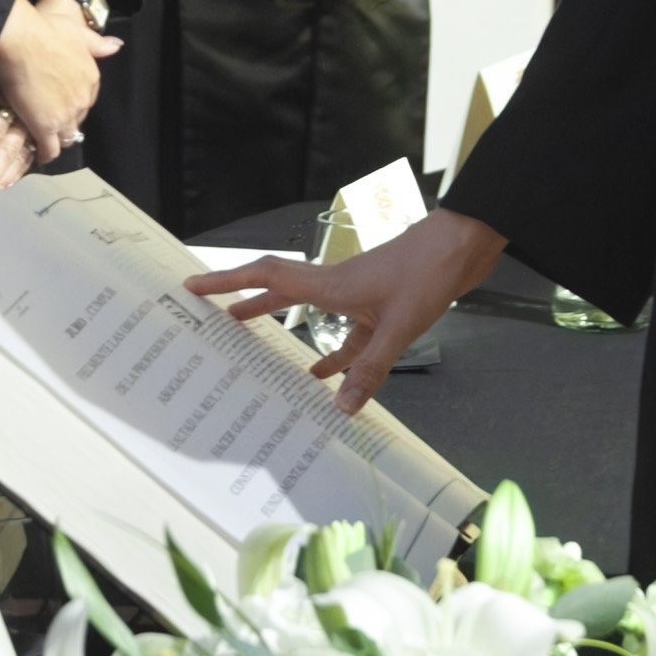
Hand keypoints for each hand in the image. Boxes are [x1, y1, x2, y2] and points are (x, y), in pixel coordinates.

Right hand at [0, 0, 119, 165]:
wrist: (22, 40)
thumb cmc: (45, 30)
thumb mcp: (78, 32)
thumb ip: (97, 43)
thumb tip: (116, 45)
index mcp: (91, 78)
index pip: (87, 99)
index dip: (73, 103)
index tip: (62, 104)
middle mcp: (83, 99)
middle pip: (77, 119)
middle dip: (66, 121)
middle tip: (50, 121)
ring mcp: (66, 114)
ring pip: (67, 137)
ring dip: (57, 139)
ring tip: (45, 140)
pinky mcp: (46, 126)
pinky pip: (50, 149)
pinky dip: (45, 153)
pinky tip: (39, 154)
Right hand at [190, 210, 509, 413]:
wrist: (461, 247)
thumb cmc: (427, 272)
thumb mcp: (398, 325)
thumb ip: (370, 367)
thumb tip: (341, 408)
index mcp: (329, 285)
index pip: (267, 278)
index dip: (227, 281)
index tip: (193, 285)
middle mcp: (336, 287)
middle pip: (278, 292)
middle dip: (242, 302)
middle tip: (210, 313)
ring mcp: (358, 297)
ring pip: (309, 315)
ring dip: (281, 327)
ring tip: (255, 347)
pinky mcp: (380, 307)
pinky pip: (347, 337)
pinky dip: (335, 357)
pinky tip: (330, 381)